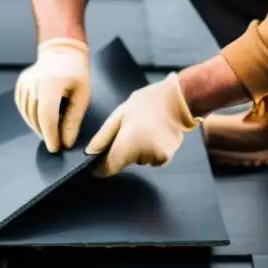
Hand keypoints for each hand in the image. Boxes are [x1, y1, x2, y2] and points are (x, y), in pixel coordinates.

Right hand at [14, 37, 90, 152]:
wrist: (62, 52)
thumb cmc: (76, 73)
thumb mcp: (82, 96)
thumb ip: (73, 120)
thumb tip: (66, 142)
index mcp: (51, 83)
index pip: (47, 116)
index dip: (50, 135)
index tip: (56, 148)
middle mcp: (33, 83)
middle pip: (36, 118)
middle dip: (47, 133)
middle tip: (58, 141)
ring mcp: (24, 84)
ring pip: (28, 116)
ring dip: (40, 127)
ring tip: (54, 127)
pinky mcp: (20, 86)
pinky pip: (24, 109)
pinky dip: (33, 118)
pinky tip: (43, 119)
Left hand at [85, 73, 200, 177]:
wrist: (178, 100)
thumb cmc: (146, 104)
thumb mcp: (119, 114)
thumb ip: (103, 136)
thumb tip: (90, 154)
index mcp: (127, 145)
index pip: (108, 167)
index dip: (100, 167)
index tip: (98, 162)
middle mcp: (141, 156)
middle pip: (123, 163)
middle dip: (120, 152)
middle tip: (128, 131)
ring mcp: (155, 159)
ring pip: (137, 161)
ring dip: (136, 151)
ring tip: (143, 130)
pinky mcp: (166, 159)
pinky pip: (151, 160)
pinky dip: (150, 152)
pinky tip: (154, 136)